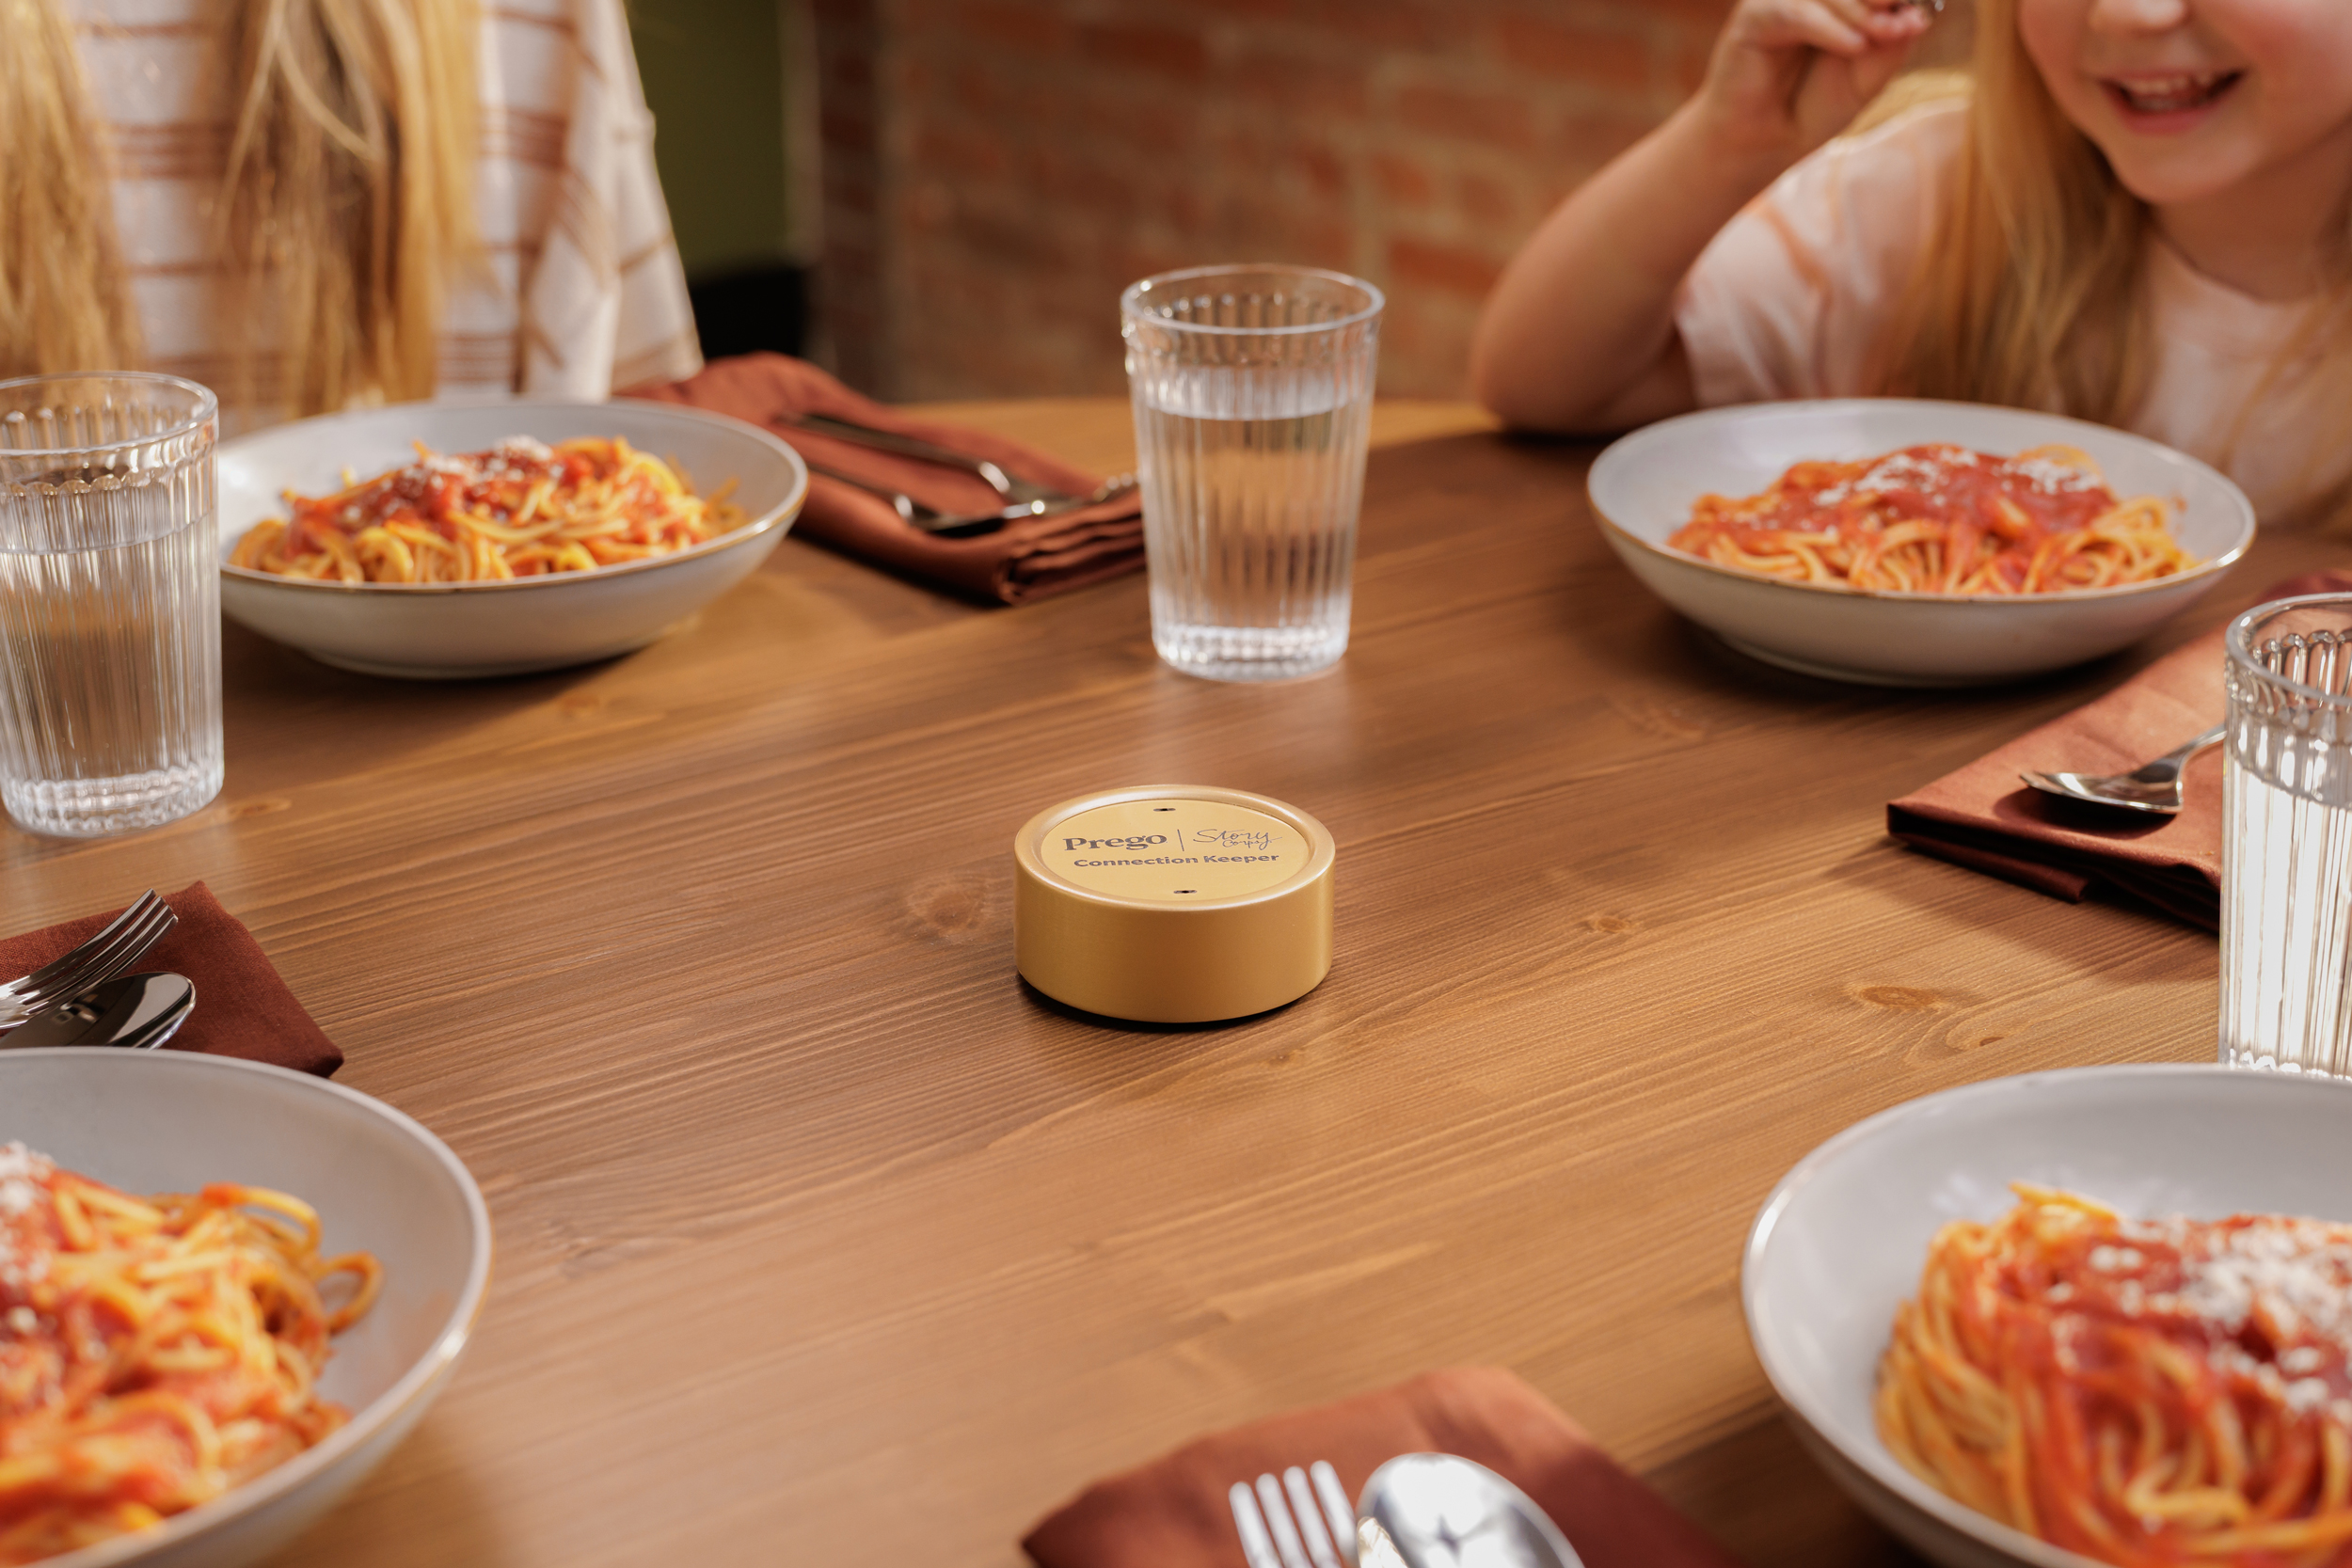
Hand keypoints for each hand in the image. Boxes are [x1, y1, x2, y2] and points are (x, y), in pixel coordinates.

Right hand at [1695, 0, 1932, 162]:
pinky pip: (1797, 11)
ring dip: (1862, 11)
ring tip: (1887, 35)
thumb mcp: (1866, 77)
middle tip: (1907, 21)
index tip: (1922, 12)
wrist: (1764, 143)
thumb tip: (1920, 16)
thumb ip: (1891, 44)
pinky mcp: (1754, 16)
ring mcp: (1781, 0)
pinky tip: (1855, 46)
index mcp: (1838, 0)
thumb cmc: (1812, 108)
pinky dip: (1829, 27)